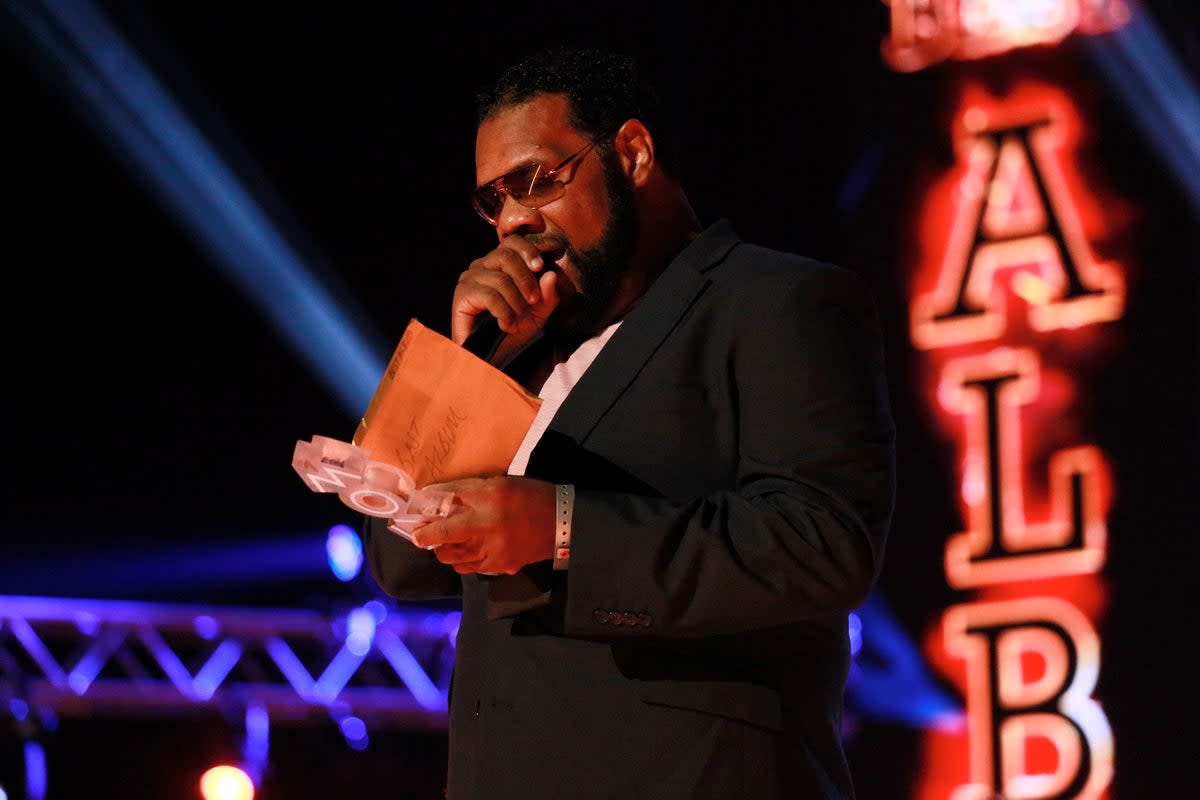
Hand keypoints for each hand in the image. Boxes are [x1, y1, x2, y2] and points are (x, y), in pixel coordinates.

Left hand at [410, 476, 556, 574]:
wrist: (562, 524)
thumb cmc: (531, 497)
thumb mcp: (502, 484)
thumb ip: (470, 490)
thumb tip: (439, 496)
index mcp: (489, 499)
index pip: (449, 504)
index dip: (427, 515)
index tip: (414, 521)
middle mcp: (487, 526)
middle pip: (443, 537)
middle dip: (427, 537)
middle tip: (423, 534)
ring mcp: (492, 551)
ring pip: (452, 557)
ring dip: (443, 550)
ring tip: (445, 542)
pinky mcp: (499, 566)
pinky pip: (469, 567)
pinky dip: (462, 560)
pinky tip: (467, 551)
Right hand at [451, 235, 562, 353]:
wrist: (492, 356)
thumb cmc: (514, 330)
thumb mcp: (538, 312)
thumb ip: (547, 294)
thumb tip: (551, 274)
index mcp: (499, 263)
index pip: (512, 241)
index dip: (527, 250)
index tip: (540, 267)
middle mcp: (481, 265)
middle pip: (506, 255)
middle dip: (526, 279)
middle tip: (533, 302)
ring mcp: (469, 278)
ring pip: (501, 279)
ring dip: (516, 303)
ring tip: (518, 320)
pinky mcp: (461, 295)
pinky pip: (490, 295)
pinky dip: (504, 312)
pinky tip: (507, 325)